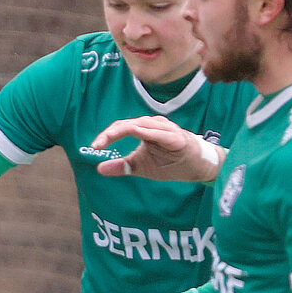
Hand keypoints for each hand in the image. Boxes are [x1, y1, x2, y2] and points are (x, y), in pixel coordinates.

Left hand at [90, 116, 222, 181]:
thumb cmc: (170, 163)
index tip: (94, 147)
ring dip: (123, 130)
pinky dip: (147, 132)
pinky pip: (159, 132)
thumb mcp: (141, 167)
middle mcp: (154, 125)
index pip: (122, 127)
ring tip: (109, 138)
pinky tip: (136, 133)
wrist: (197, 168)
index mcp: (145, 130)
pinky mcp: (176, 138)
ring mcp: (166, 129)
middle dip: (111, 133)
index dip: (107, 135)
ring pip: (141, 124)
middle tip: (97, 144)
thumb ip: (121, 166)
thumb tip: (98, 169)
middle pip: (128, 123)